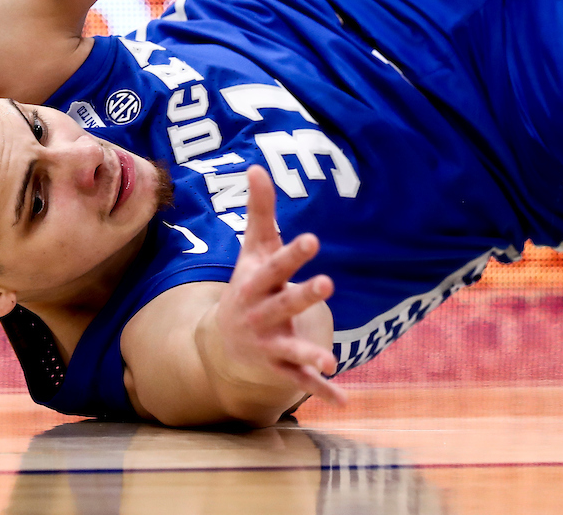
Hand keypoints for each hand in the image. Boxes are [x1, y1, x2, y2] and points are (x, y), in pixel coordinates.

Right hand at [211, 166, 346, 406]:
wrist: (218, 348)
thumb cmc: (245, 289)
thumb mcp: (251, 253)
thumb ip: (259, 212)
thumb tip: (257, 165)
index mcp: (255, 286)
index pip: (274, 267)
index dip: (291, 255)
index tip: (312, 239)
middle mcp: (259, 316)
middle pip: (283, 305)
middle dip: (302, 296)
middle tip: (327, 284)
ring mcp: (269, 345)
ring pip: (291, 349)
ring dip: (309, 354)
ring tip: (330, 359)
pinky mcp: (280, 369)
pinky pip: (302, 382)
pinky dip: (322, 390)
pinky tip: (344, 398)